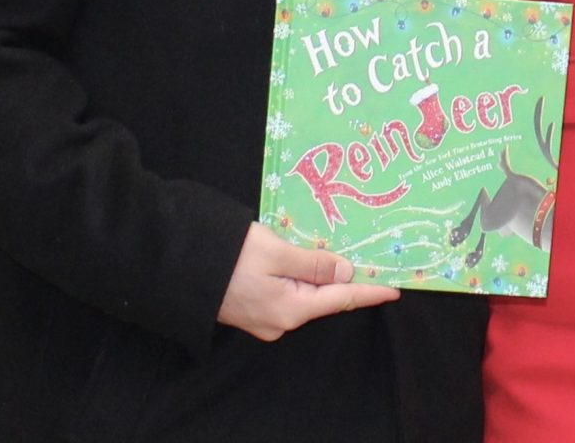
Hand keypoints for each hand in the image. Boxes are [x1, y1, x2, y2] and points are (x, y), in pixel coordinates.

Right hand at [217, 223, 398, 340]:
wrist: (178, 267)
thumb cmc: (228, 256)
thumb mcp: (277, 253)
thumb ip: (314, 264)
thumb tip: (345, 273)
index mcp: (291, 309)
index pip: (341, 299)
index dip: (369, 290)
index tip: (396, 288)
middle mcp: (280, 321)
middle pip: (324, 299)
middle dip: (346, 282)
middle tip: (371, 263)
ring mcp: (264, 319)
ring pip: (305, 296)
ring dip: (322, 279)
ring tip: (342, 260)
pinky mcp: (251, 310)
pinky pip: (287, 295)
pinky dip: (301, 280)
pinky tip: (307, 265)